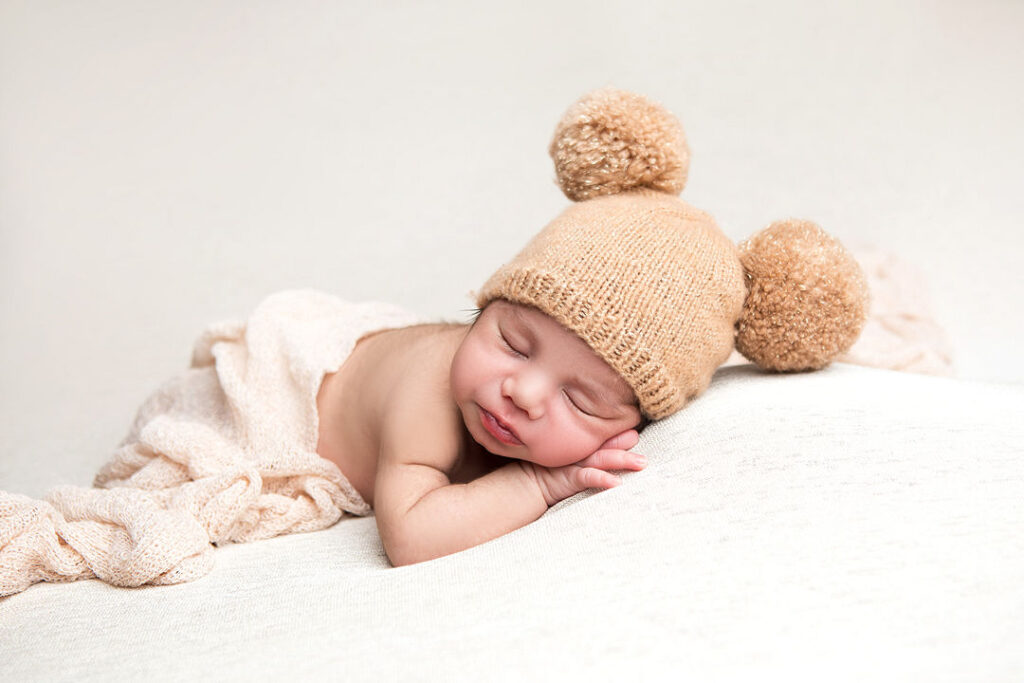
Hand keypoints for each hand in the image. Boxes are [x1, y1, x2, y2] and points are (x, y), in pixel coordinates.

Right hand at [524, 429, 646, 506]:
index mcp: (583, 444)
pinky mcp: (571, 479)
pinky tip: (616, 483)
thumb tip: (622, 435)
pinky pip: (588, 478)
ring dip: (621, 460)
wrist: (529, 483)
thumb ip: (589, 445)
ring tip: (640, 463)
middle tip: (638, 437)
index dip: (619, 431)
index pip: (603, 435)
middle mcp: (581, 451)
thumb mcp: (571, 453)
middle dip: (623, 441)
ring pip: (602, 459)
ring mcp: (576, 464)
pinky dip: (602, 480)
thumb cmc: (550, 468)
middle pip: (606, 444)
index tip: (633, 421)